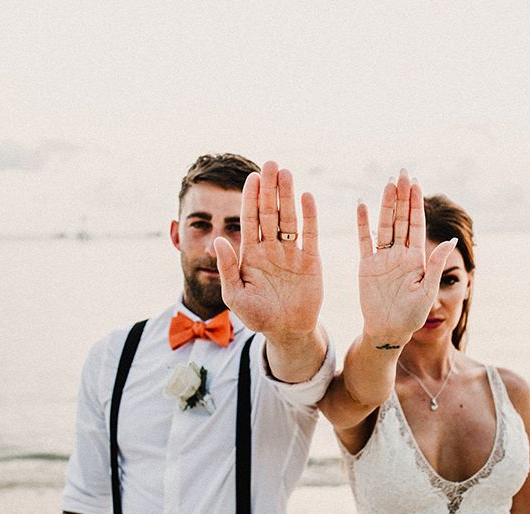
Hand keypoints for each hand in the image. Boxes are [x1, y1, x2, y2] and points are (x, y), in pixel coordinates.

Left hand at [214, 161, 322, 341]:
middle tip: (270, 164)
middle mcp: (271, 248)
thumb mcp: (235, 296)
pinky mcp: (310, 260)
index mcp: (251, 254)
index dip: (250, 199)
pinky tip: (307, 197)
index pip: (249, 220)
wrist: (287, 331)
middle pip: (270, 213)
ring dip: (288, 196)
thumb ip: (227, 268)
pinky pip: (310, 234)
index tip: (251, 178)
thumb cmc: (258, 316)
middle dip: (269, 189)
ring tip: (286, 173)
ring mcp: (291, 252)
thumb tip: (218, 239)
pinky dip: (309, 216)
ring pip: (289, 218)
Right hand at [357, 169, 456, 342]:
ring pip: (384, 225)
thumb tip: (452, 242)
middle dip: (402, 196)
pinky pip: (364, 240)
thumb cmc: (411, 315)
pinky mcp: (366, 265)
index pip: (417, 225)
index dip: (416, 204)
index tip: (416, 183)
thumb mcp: (428, 290)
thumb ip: (436, 265)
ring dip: (385, 205)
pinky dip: (362, 224)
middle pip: (401, 219)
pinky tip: (362, 205)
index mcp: (417, 258)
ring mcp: (382, 258)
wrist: (388, 331)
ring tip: (387, 184)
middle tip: (402, 173)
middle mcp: (399, 254)